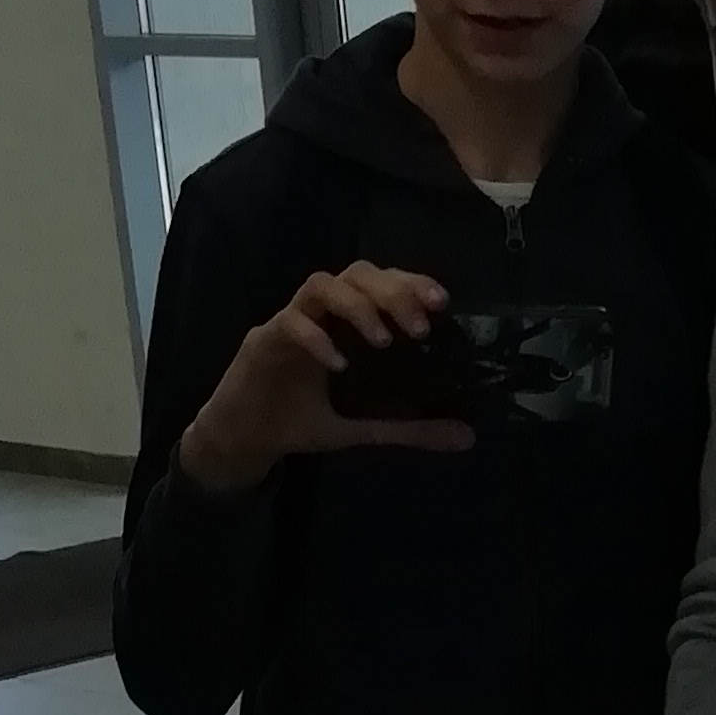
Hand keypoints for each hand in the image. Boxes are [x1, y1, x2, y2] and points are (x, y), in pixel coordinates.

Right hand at [175, 265, 474, 497]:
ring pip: (320, 285)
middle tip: (420, 326)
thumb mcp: (365, 428)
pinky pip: (289, 323)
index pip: (381, 284)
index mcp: (345, 322)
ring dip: (356, 305)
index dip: (411, 284)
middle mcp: (319, 312)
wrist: (247, 440)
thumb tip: (468, 436)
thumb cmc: (303, 420)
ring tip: (384, 339)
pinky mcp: (263, 341)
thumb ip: (412, 427)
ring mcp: (289, 321)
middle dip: (392, 291)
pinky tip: (337, 363)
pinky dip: (316, 338)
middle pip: (355, 274)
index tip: (443, 303)